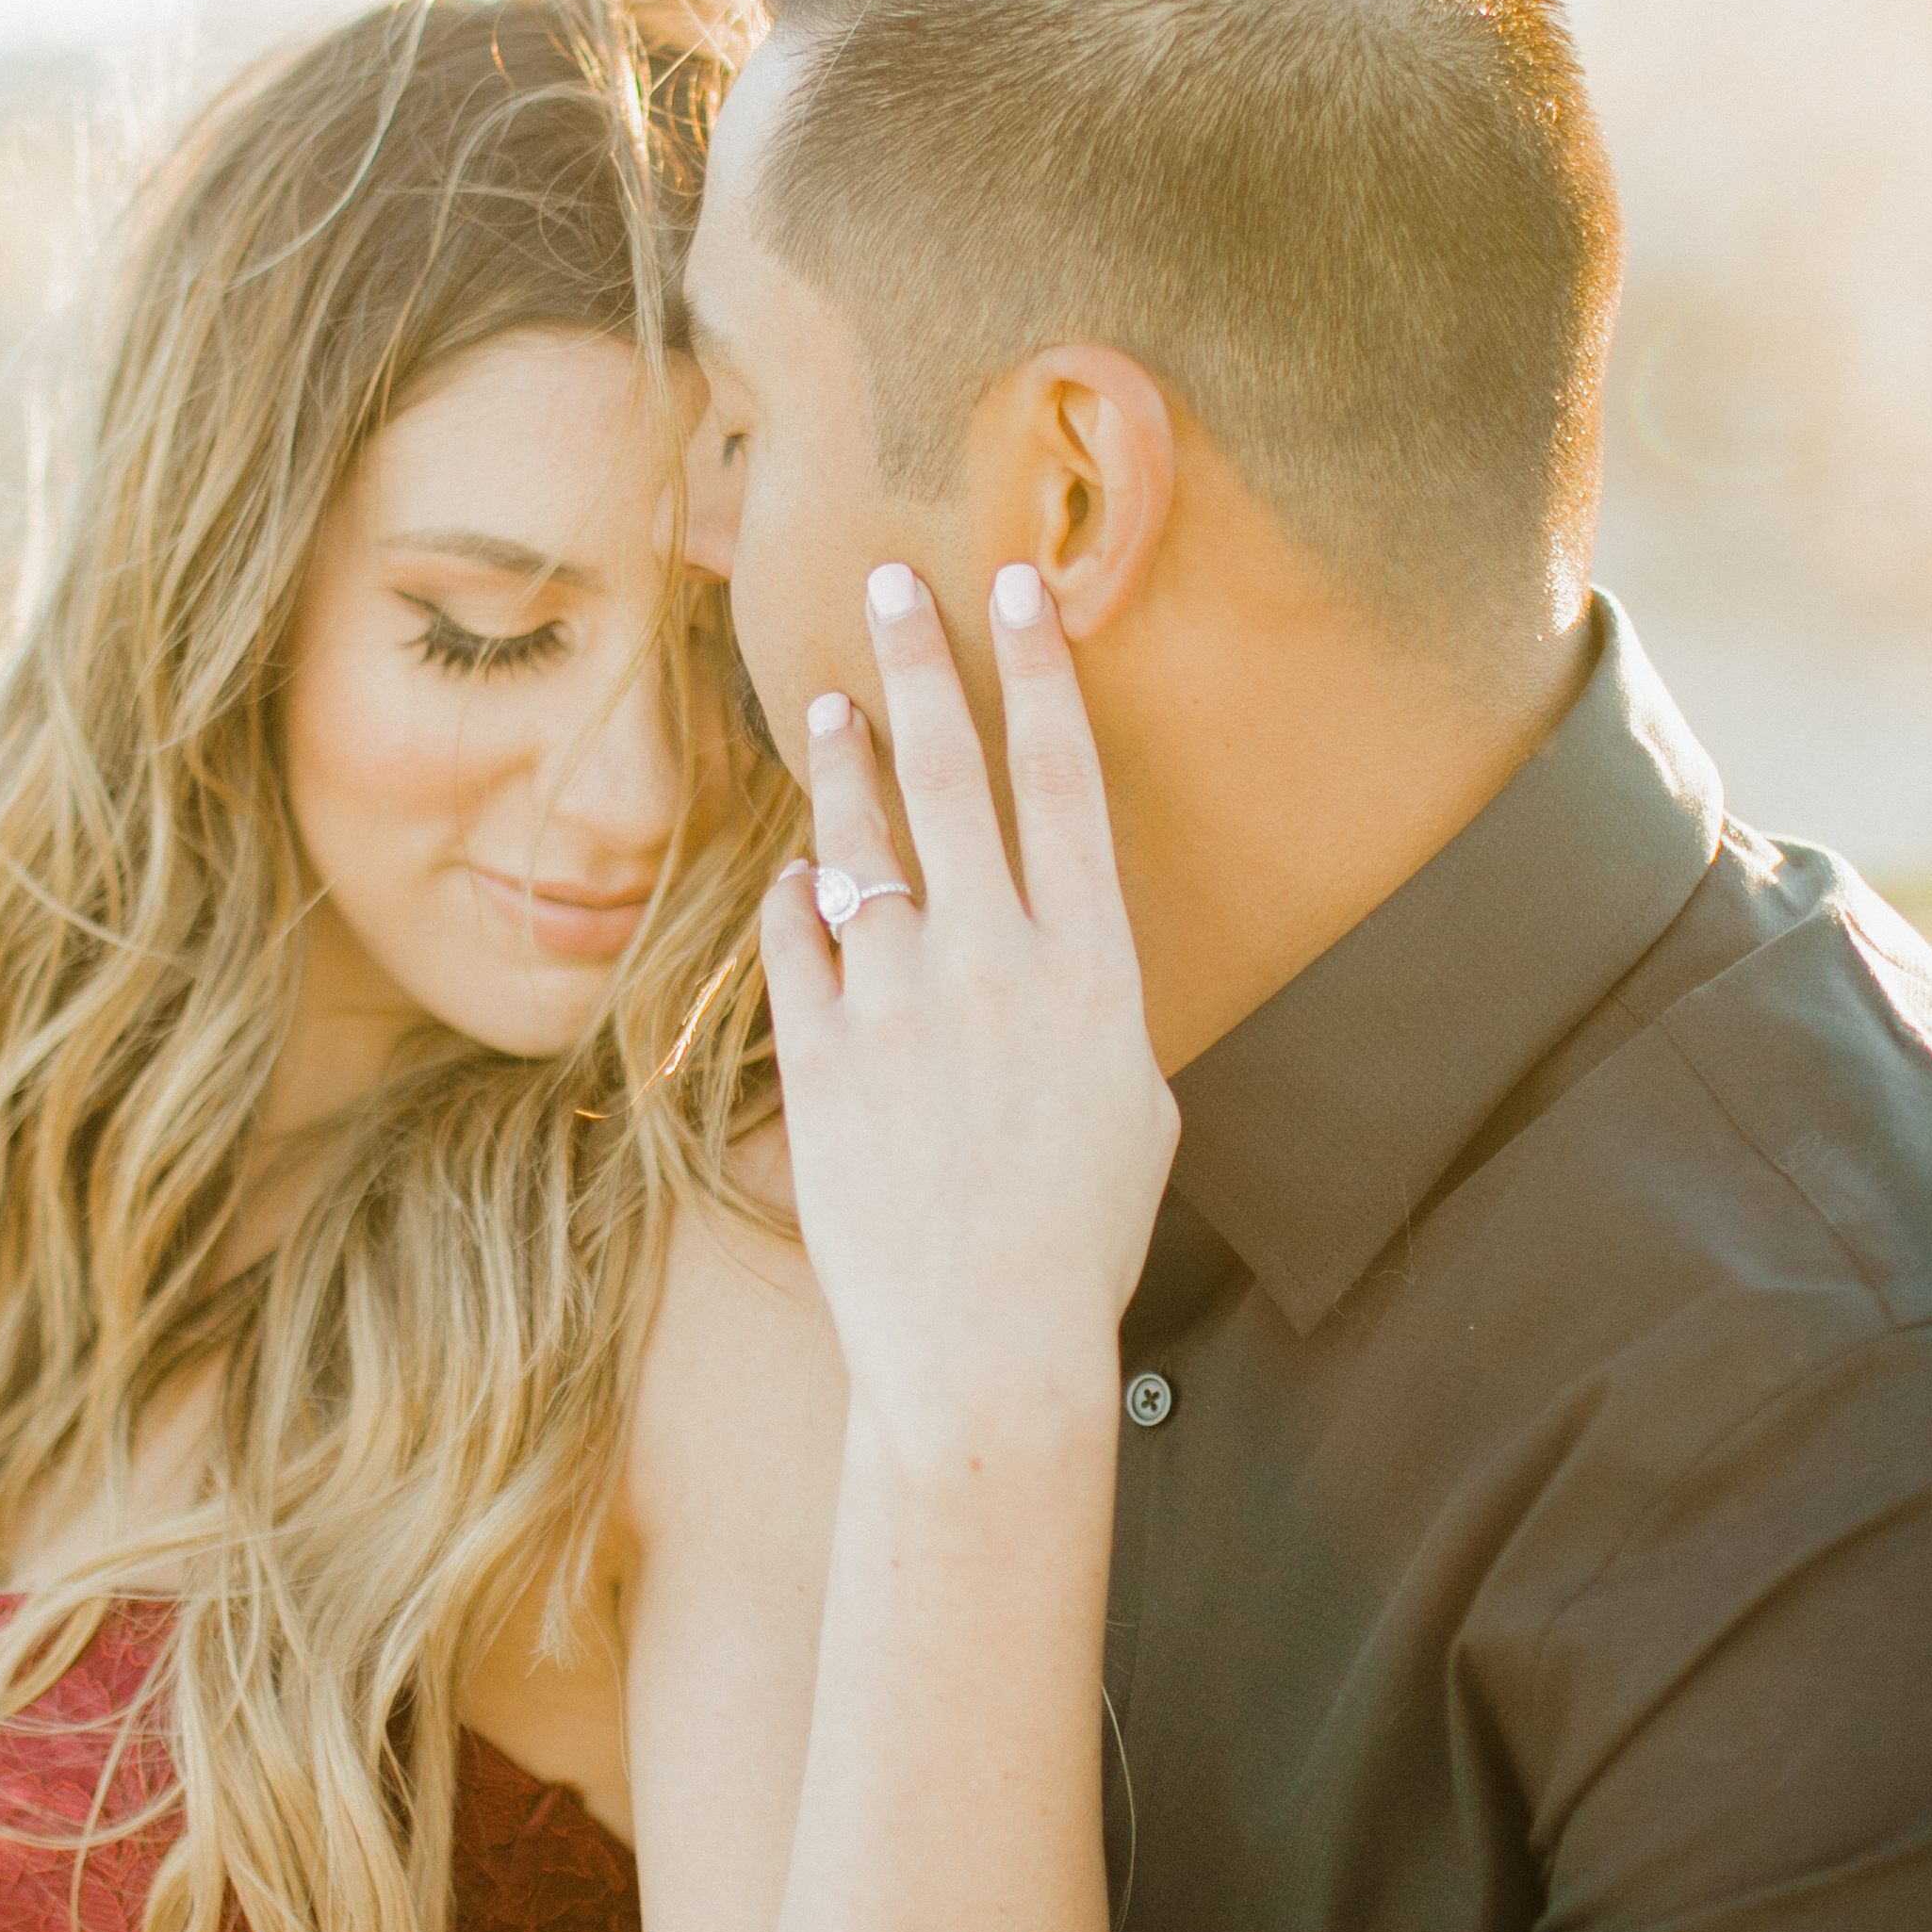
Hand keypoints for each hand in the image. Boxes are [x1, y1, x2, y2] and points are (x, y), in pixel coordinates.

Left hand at [760, 560, 1175, 1468]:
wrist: (987, 1348)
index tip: (1019, 587)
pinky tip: (798, 871)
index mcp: (1093, 970)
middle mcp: (995, 964)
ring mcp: (899, 1005)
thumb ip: (1089, 1002)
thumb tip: (1051, 940)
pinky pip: (797, 940)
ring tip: (828, 704)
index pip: (1065, 783)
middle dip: (922, 666)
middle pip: (953, 777)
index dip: (1040, 675)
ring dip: (843, 768)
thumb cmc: (1081, 1239)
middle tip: (888, 583)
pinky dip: (797, 897)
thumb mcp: (1134, 1105)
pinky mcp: (823, 1056)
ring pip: (861, 844)